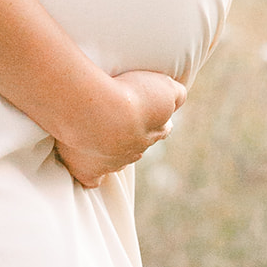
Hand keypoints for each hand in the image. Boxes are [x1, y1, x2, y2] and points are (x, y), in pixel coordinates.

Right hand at [54, 70, 185, 188]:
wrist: (100, 111)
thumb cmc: (130, 95)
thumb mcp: (164, 88)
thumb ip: (176, 94)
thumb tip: (180, 97)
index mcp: (155, 131)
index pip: (162, 129)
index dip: (157, 122)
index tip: (150, 114)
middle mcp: (136, 150)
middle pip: (138, 145)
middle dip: (132, 135)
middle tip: (118, 119)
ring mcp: (112, 163)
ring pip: (116, 160)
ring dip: (109, 149)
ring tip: (96, 133)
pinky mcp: (89, 171)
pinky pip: (91, 179)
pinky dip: (90, 173)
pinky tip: (87, 166)